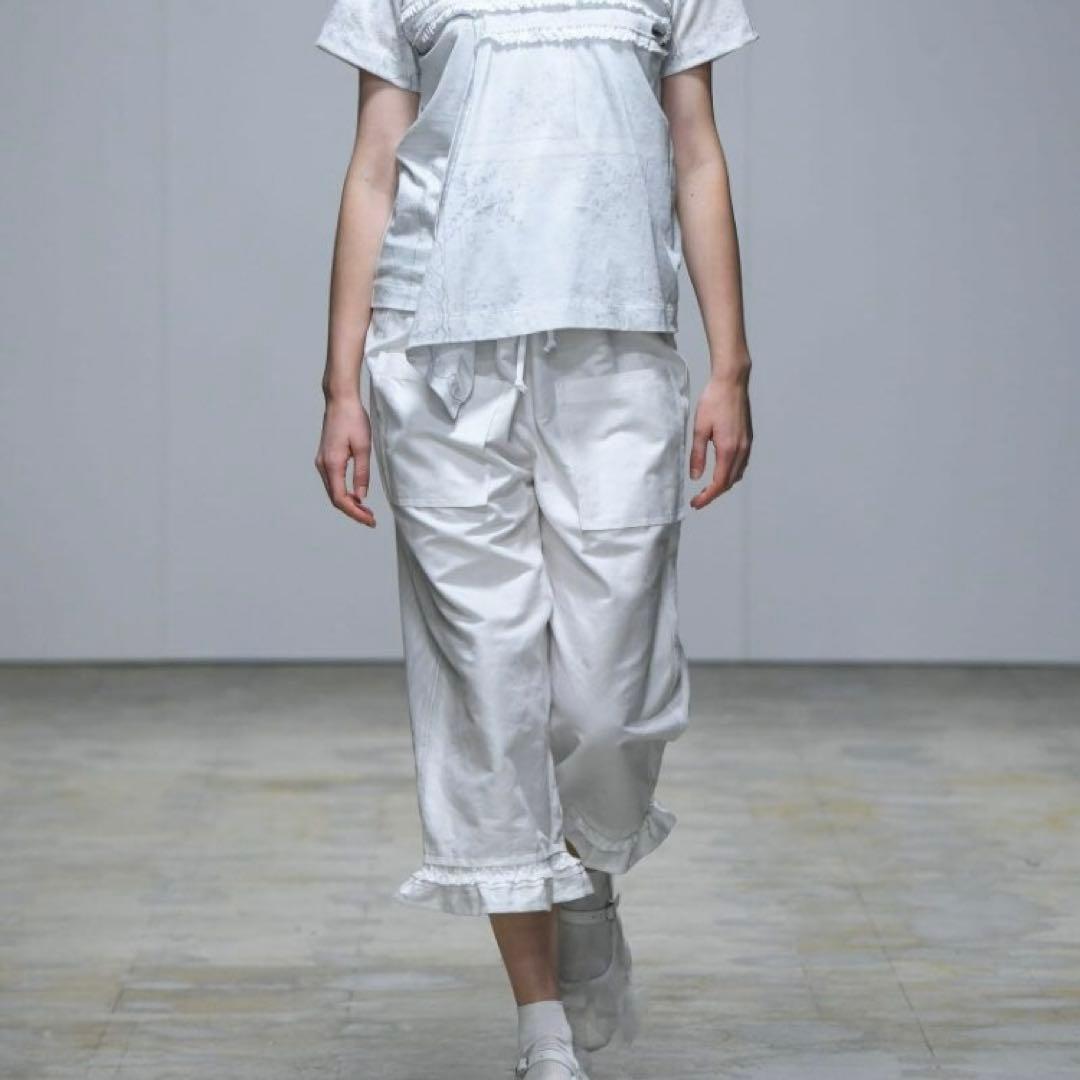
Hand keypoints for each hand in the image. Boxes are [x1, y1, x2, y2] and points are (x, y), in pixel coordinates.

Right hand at [314, 393, 376, 526]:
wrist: (340, 400)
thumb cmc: (353, 420)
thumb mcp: (364, 447)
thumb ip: (362, 474)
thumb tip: (361, 497)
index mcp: (332, 465)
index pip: (341, 498)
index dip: (355, 513)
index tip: (369, 520)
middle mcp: (323, 466)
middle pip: (335, 498)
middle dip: (352, 511)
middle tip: (371, 519)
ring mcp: (322, 462)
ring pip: (333, 491)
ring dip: (348, 503)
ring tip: (366, 510)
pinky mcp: (325, 458)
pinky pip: (333, 482)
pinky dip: (344, 492)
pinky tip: (356, 495)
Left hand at [688, 371, 752, 509]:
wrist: (732, 382)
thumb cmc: (713, 401)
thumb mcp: (699, 428)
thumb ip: (697, 454)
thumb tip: (696, 477)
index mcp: (728, 449)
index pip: (719, 483)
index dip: (707, 497)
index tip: (695, 504)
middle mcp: (741, 450)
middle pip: (729, 482)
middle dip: (714, 494)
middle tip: (698, 500)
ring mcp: (747, 445)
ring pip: (737, 474)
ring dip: (723, 485)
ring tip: (707, 489)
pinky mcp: (748, 439)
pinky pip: (741, 464)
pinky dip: (731, 473)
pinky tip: (721, 471)